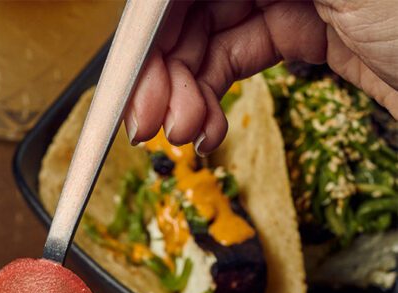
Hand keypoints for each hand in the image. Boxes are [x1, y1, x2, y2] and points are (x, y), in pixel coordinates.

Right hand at [127, 0, 397, 151]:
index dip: (147, 25)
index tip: (123, 76)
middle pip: (190, 1)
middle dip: (160, 64)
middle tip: (148, 122)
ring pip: (208, 31)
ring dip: (181, 90)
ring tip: (182, 135)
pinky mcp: (313, 27)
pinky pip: (239, 56)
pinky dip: (212, 95)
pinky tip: (206, 127)